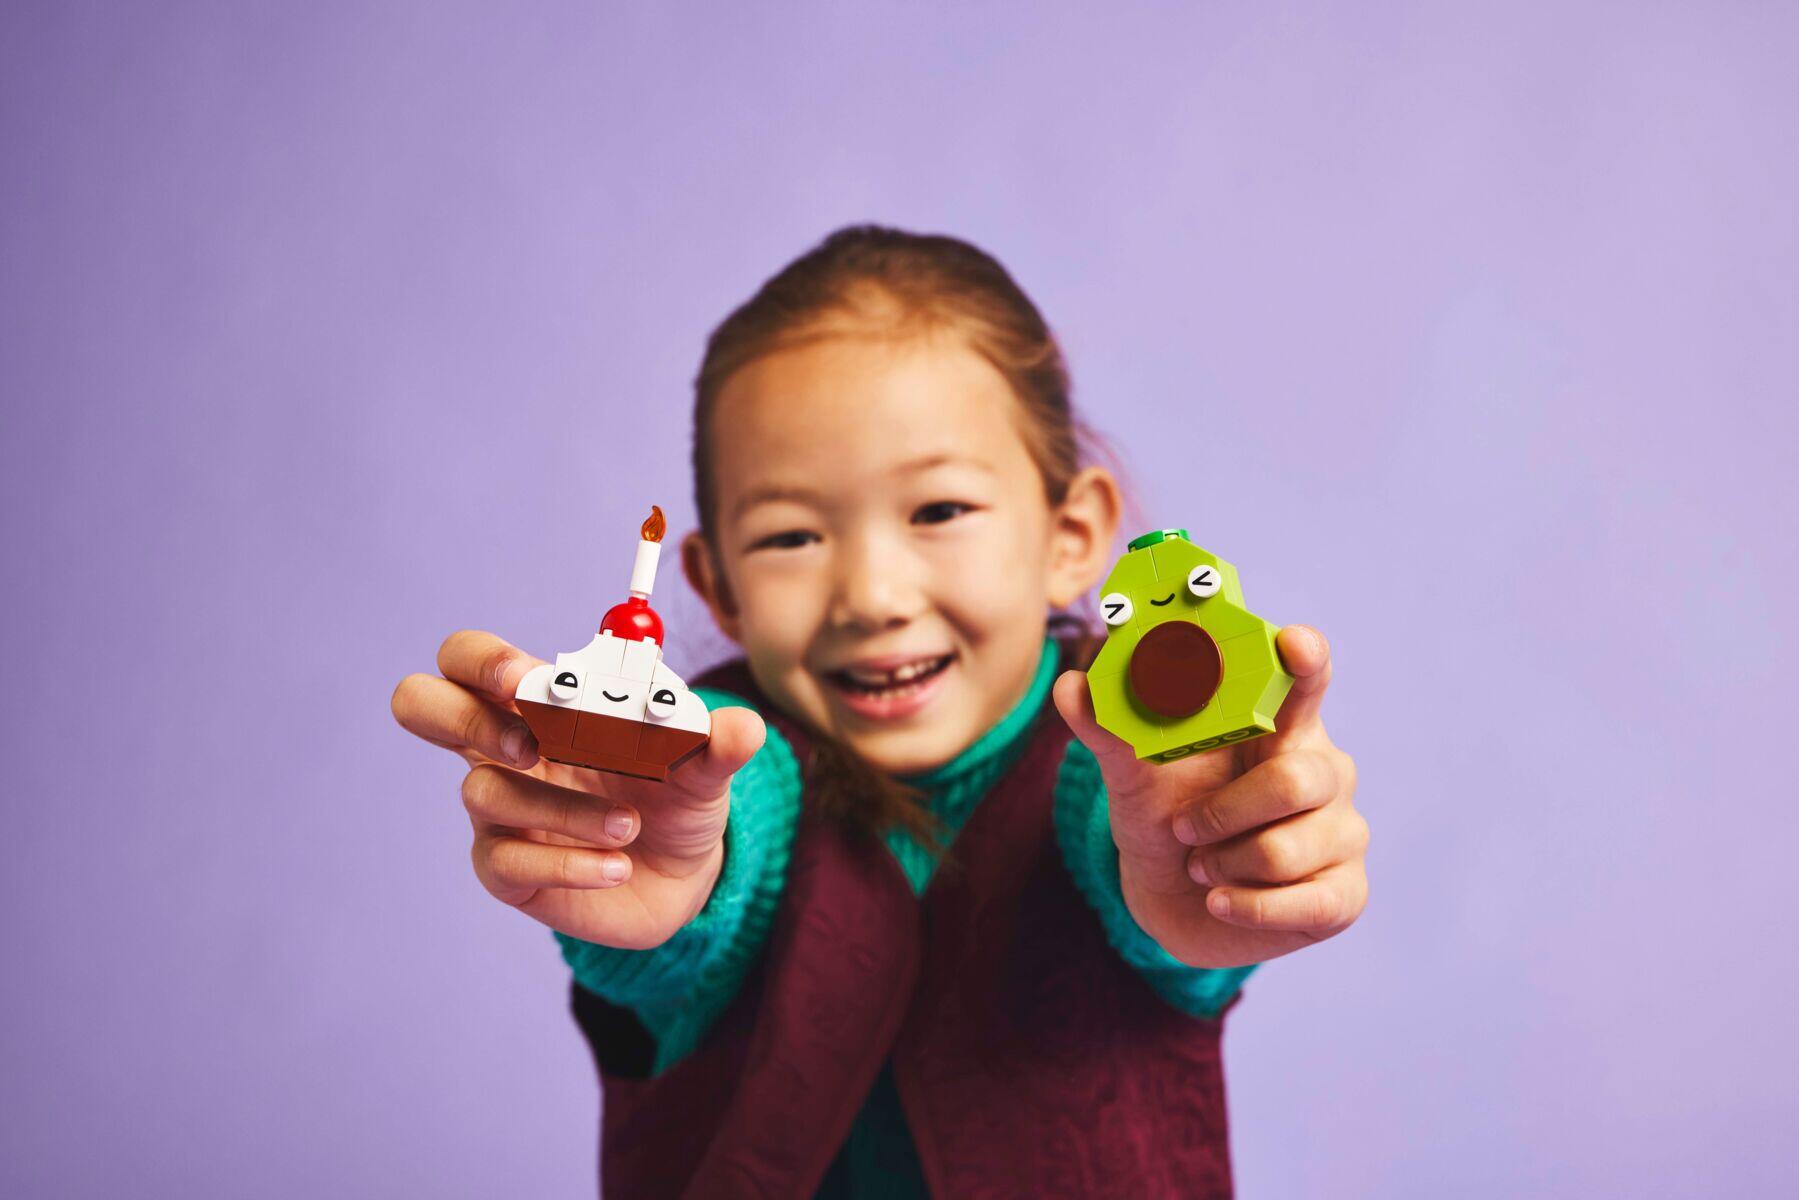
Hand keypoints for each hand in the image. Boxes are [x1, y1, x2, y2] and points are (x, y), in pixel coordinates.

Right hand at [392, 630, 763, 948]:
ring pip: (482, 791)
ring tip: (627, 825)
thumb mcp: (704, 768)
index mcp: (539, 704)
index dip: (483, 661)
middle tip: (532, 742)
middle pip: (421, 703)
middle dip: (463, 715)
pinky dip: (567, 861)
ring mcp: (497, 812)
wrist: (685, 874)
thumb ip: (717, 744)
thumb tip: (745, 727)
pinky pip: (506, 861)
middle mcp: (504, 749)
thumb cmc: (677, 796)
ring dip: (562, 807)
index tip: (527, 681)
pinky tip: (616, 865)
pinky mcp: (507, 871)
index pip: (470, 659)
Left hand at [1053, 625, 1367, 967]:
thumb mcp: (1134, 774)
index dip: (1306, 658)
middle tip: (1185, 827)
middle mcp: (1324, 770)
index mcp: (1280, 725)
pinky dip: (1245, 907)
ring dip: (1223, 864)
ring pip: (1284, 850)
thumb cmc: (1166, 817)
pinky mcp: (1346, 892)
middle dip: (1222, 813)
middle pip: (1294, 781)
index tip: (1292, 642)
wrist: (1173, 900)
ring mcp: (1343, 830)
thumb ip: (1109, 730)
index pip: (1305, 678)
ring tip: (1203, 863)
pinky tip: (1221, 899)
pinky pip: (1305, 904)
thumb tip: (1069, 685)